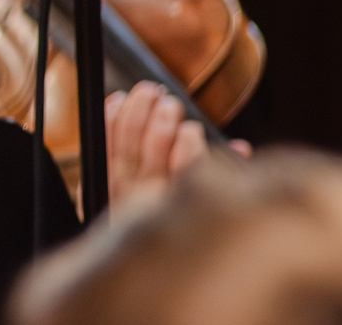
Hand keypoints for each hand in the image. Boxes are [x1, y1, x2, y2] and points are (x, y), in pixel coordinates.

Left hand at [105, 80, 247, 207]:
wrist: (137, 249)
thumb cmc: (177, 212)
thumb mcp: (205, 201)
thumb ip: (222, 172)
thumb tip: (241, 147)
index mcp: (181, 196)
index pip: (188, 165)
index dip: (189, 141)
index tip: (192, 128)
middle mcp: (150, 191)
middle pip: (154, 145)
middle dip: (163, 118)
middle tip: (170, 103)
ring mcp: (122, 183)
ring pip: (128, 138)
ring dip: (138, 109)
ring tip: (149, 92)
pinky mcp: (101, 175)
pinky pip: (104, 141)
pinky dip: (111, 118)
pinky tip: (119, 100)